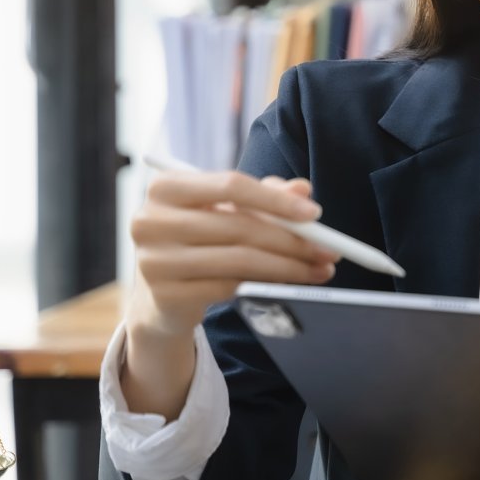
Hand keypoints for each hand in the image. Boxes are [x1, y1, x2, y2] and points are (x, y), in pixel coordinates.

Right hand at [122, 170, 337, 415]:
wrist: (162, 295)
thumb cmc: (202, 239)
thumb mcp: (229, 210)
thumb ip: (266, 195)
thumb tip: (303, 188)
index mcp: (166, 187)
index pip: (231, 184)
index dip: (276, 199)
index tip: (315, 214)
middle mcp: (151, 220)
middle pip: (240, 226)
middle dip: (293, 240)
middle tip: (329, 251)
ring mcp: (154, 260)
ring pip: (239, 261)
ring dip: (289, 267)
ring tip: (318, 270)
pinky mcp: (165, 295)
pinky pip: (229, 287)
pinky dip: (264, 284)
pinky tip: (285, 282)